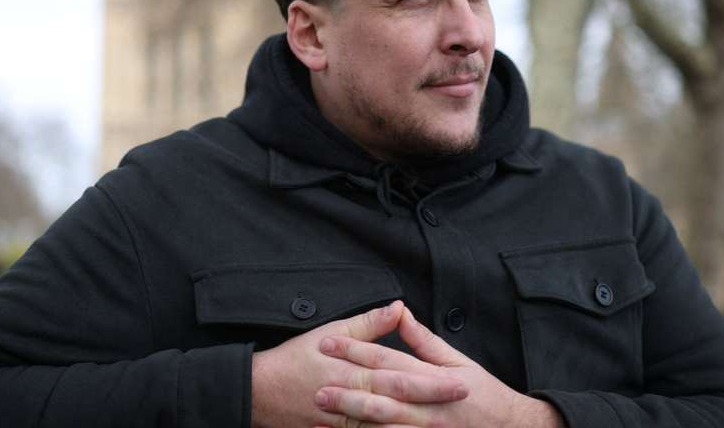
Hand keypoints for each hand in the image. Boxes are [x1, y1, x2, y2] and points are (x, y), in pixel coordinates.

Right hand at [250, 301, 468, 427]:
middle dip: (433, 403)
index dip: (432, 379)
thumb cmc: (297, 358)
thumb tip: (399, 307)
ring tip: (442, 427)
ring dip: (414, 426)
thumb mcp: (332, 332)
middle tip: (463, 402)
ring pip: (384, 425)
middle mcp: (353, 395)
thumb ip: (369, 324)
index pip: (402, 373)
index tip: (461, 380)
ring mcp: (344, 420)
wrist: (260, 390)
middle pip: (400, 401)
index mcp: (356, 369)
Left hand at [314, 306, 564, 427]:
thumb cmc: (483, 394)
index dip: (356, 350)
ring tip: (322, 416)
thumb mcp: (458, 362)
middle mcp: (427, 406)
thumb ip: (425, 340)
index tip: (328, 342)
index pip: (388, 359)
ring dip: (350, 421)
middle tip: (316, 387)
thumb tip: (400, 312)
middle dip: (347, 390)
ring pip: (383, 426)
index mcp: (432, 378)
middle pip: (381, 395)